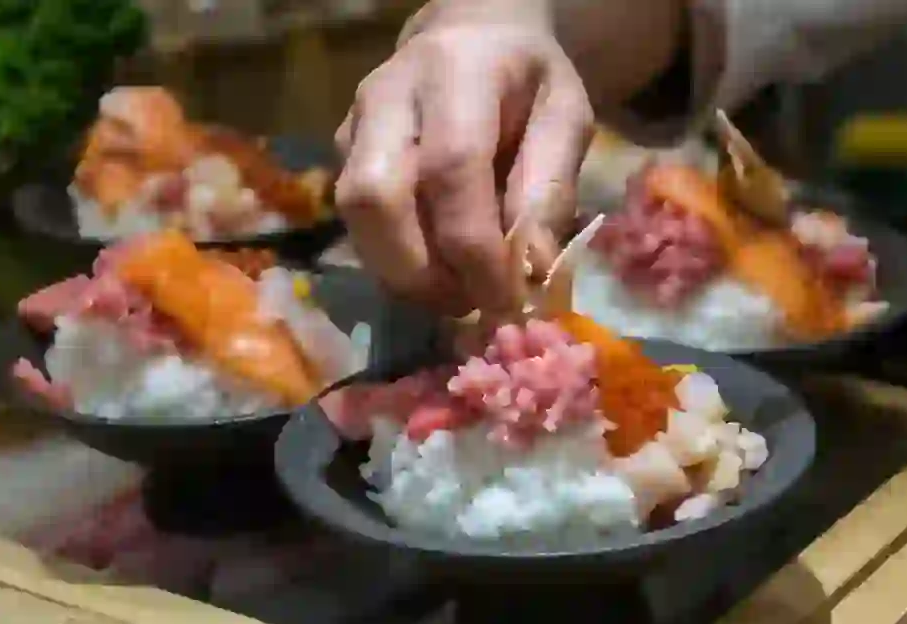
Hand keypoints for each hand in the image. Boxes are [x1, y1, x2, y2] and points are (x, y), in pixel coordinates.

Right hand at [334, 0, 592, 317]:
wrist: (468, 38)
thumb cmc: (525, 81)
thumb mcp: (565, 118)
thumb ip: (551, 188)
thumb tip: (533, 270)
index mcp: (456, 73)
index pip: (450, 168)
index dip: (474, 246)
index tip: (504, 298)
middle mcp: (388, 95)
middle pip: (375, 197)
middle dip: (422, 271)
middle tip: (472, 303)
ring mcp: (353, 125)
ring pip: (355, 219)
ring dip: (405, 276)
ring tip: (458, 294)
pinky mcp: (340, 154)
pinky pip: (356, 225)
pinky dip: (395, 265)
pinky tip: (436, 274)